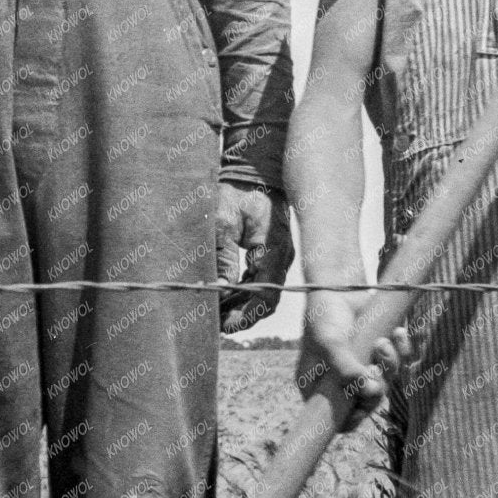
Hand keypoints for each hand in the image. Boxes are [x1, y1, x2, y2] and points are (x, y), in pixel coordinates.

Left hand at [217, 183, 292, 331]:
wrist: (254, 172)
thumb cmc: (237, 193)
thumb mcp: (223, 222)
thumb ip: (222, 257)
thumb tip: (220, 290)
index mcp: (274, 252)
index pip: (267, 296)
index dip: (247, 315)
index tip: (225, 325)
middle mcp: (281, 259)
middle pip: (266, 300)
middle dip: (242, 316)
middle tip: (216, 325)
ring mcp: (278, 257)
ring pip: (263, 293)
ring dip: (241, 306)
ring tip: (216, 315)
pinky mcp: (270, 254)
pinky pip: (259, 281)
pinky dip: (242, 292)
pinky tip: (224, 298)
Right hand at [296, 289, 407, 432]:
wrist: (339, 286)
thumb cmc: (325, 315)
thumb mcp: (329, 342)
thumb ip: (347, 369)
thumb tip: (372, 392)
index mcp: (320, 386)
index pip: (339, 418)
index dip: (355, 416)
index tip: (366, 401)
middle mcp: (343, 381)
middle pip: (368, 401)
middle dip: (377, 385)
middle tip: (375, 367)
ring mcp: (364, 367)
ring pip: (388, 381)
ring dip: (390, 363)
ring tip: (382, 341)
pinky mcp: (383, 352)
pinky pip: (402, 360)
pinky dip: (402, 347)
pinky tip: (398, 331)